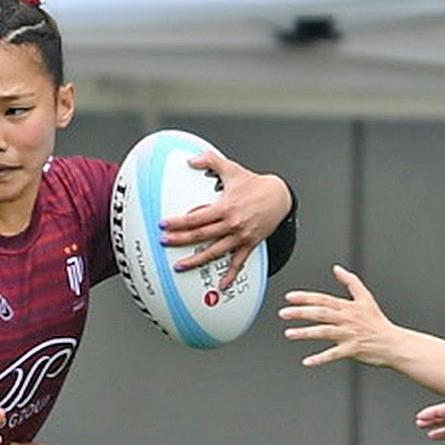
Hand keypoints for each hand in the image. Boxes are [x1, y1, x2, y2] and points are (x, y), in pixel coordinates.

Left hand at [159, 153, 289, 288]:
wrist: (280, 196)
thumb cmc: (255, 185)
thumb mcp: (232, 169)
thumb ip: (210, 161)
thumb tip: (192, 160)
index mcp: (225, 207)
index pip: (196, 218)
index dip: (178, 223)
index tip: (165, 225)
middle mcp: (232, 224)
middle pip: (201, 236)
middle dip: (180, 241)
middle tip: (165, 243)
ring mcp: (241, 236)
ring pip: (215, 252)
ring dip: (196, 261)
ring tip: (181, 266)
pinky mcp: (249, 244)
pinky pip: (238, 263)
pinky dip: (230, 275)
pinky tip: (221, 284)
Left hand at [279, 264, 402, 367]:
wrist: (393, 343)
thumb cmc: (377, 322)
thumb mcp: (366, 298)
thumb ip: (351, 281)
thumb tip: (337, 268)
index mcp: (348, 307)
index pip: (323, 299)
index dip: (306, 297)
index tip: (289, 297)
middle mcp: (347, 319)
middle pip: (321, 313)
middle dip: (301, 312)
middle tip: (283, 313)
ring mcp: (349, 334)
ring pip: (324, 332)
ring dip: (306, 333)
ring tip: (289, 333)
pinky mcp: (352, 350)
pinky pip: (334, 354)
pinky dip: (320, 358)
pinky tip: (307, 361)